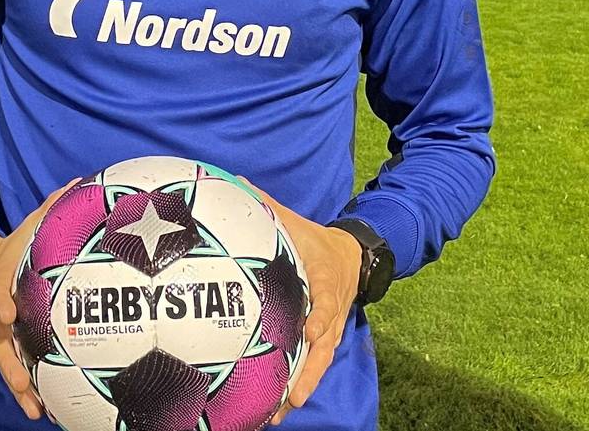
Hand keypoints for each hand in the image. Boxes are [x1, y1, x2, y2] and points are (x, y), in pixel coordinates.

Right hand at [0, 180, 78, 420]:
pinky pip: (16, 369)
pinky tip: (44, 411)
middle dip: (11, 359)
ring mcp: (1, 332)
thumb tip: (80, 182)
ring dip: (19, 385)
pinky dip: (27, 390)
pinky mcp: (8, 345)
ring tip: (35, 408)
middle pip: (0, 340)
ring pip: (6, 362)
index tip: (8, 311)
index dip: (1, 301)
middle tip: (24, 378)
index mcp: (1, 282)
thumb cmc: (13, 246)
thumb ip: (52, 208)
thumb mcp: (28, 226)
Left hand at [247, 185, 362, 425]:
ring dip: (303, 387)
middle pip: (324, 345)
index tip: (311, 329)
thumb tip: (234, 181)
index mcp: (324, 276)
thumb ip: (266, 205)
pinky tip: (279, 407)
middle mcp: (332, 308)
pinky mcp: (327, 339)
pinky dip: (300, 384)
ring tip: (280, 412)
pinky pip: (314, 364)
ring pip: (320, 362)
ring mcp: (332, 327)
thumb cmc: (315, 240)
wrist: (355, 255)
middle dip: (308, 371)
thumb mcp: (296, 222)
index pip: (326, 296)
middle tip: (289, 395)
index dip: (320, 313)